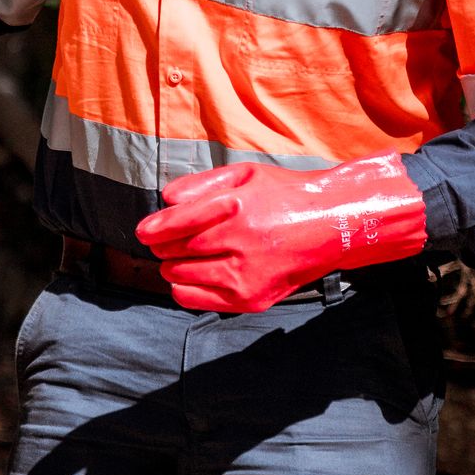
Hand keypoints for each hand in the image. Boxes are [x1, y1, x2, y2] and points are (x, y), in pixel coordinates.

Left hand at [134, 151, 425, 313]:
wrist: (330, 227)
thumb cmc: (284, 196)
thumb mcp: (245, 174)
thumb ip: (202, 184)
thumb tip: (166, 200)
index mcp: (237, 209)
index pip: (178, 224)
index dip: (154, 229)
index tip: (144, 232)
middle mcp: (241, 244)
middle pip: (176, 251)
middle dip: (164, 245)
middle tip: (166, 241)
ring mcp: (246, 276)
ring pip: (181, 275)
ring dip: (173, 265)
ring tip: (182, 256)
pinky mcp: (251, 300)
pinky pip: (196, 299)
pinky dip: (184, 288)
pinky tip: (192, 275)